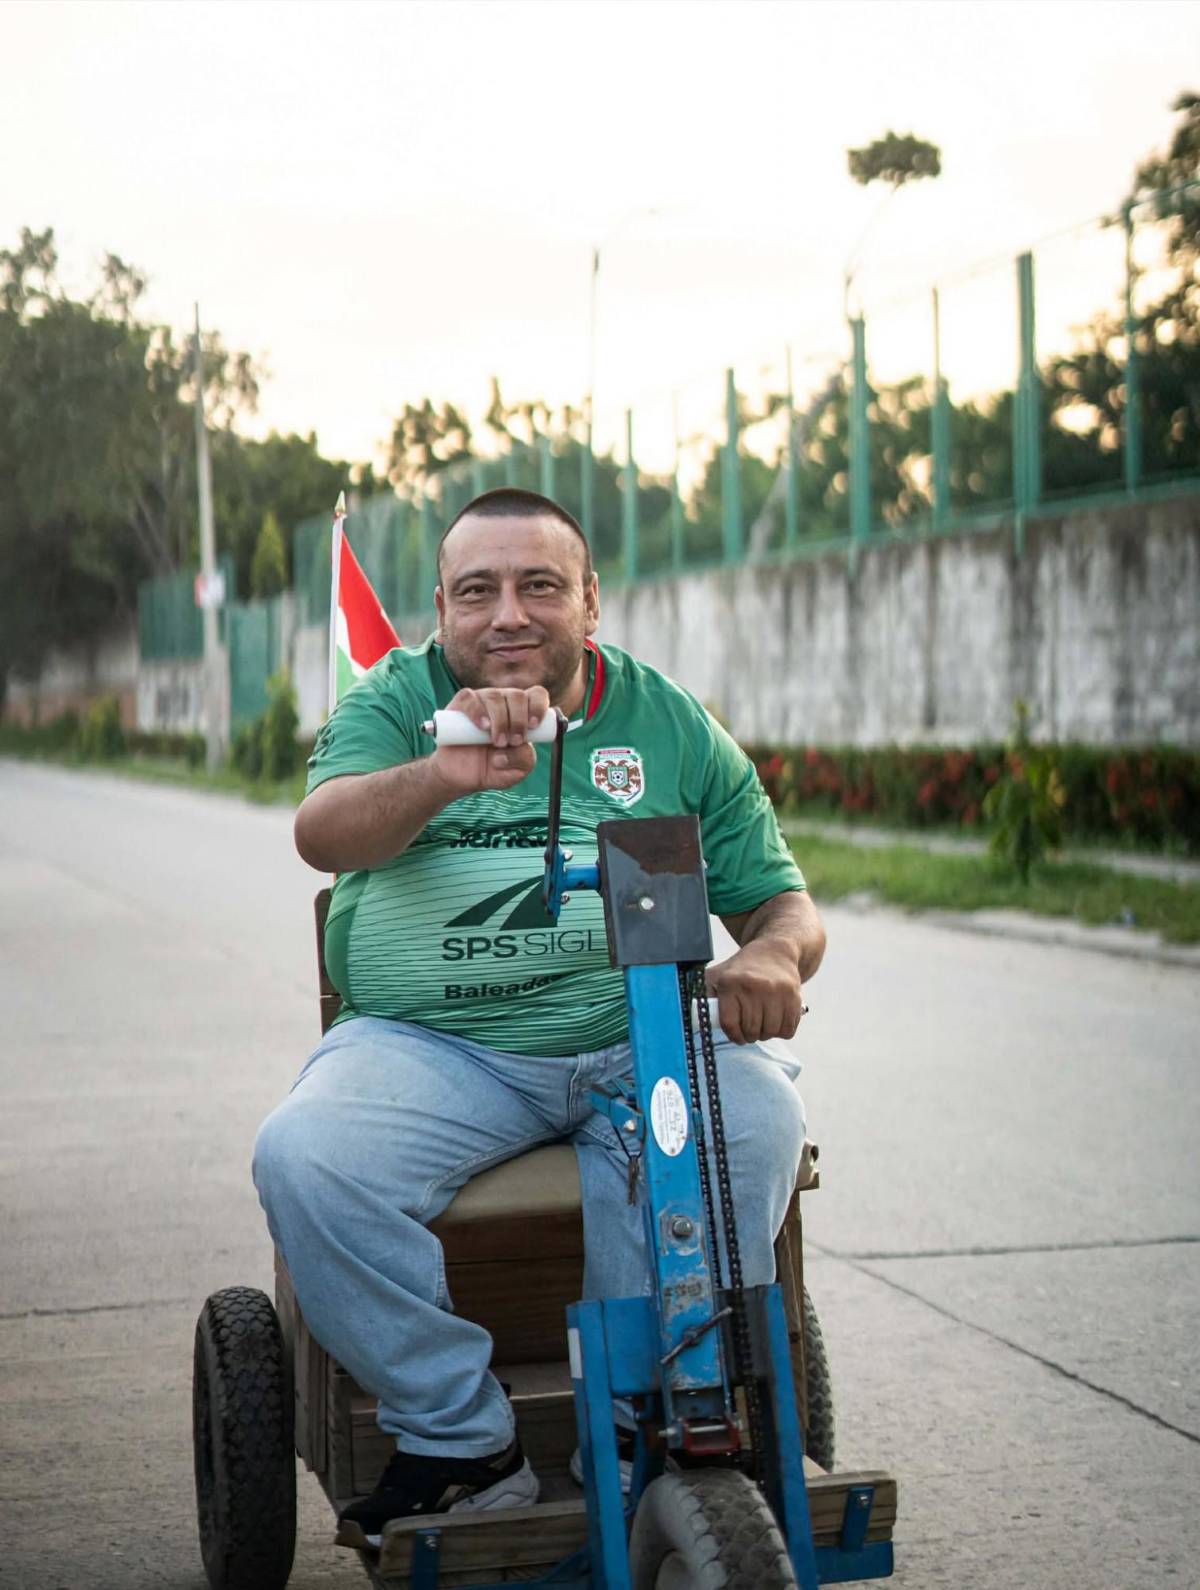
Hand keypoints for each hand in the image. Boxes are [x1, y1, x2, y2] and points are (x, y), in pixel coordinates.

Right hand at [430, 686, 549, 794]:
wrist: (459, 775)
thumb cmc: (491, 768)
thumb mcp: (515, 771)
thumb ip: (523, 760)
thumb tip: (511, 748)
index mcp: (521, 713)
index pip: (536, 695)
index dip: (538, 706)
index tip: (533, 726)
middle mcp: (503, 702)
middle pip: (517, 696)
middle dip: (518, 720)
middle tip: (513, 741)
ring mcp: (481, 701)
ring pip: (495, 697)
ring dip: (500, 721)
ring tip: (497, 742)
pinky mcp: (460, 706)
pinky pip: (469, 698)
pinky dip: (477, 711)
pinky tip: (482, 726)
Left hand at [705, 940, 804, 1044]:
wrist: (774, 953)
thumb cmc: (741, 970)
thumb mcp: (717, 976)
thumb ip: (703, 996)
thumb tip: (689, 1019)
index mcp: (731, 983)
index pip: (729, 1023)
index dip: (733, 1035)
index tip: (736, 1036)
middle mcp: (754, 986)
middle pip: (751, 1030)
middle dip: (749, 1035)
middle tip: (749, 1029)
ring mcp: (776, 991)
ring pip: (770, 1032)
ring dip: (766, 1034)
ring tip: (762, 1023)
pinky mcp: (794, 996)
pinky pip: (788, 1029)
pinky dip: (782, 1031)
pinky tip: (776, 1020)